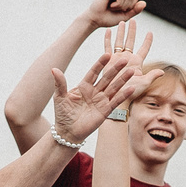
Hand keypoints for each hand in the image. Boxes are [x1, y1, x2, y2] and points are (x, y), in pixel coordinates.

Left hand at [51, 22, 151, 141]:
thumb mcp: (59, 97)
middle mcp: (94, 92)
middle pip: (107, 78)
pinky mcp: (105, 111)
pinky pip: (115, 102)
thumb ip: (60, 83)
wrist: (67, 132)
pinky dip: (123, 95)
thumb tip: (54, 69)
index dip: (100, 64)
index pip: (94, 72)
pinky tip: (131, 88)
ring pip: (113, 88)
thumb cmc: (62, 114)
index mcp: (84, 86)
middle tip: (124, 59)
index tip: (107, 54)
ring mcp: (101, 101)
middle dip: (115, 69)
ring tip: (132, 71)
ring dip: (122, 80)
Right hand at [84, 0, 144, 28]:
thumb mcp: (125, 16)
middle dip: (127, 6)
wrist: (95, 20)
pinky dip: (118, 4)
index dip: (130, 7)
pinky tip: (110, 5)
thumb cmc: (108, 18)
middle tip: (115, 8)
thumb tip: (144, 3)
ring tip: (112, 7)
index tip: (120, 10)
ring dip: (121, 6)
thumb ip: (134, 10)